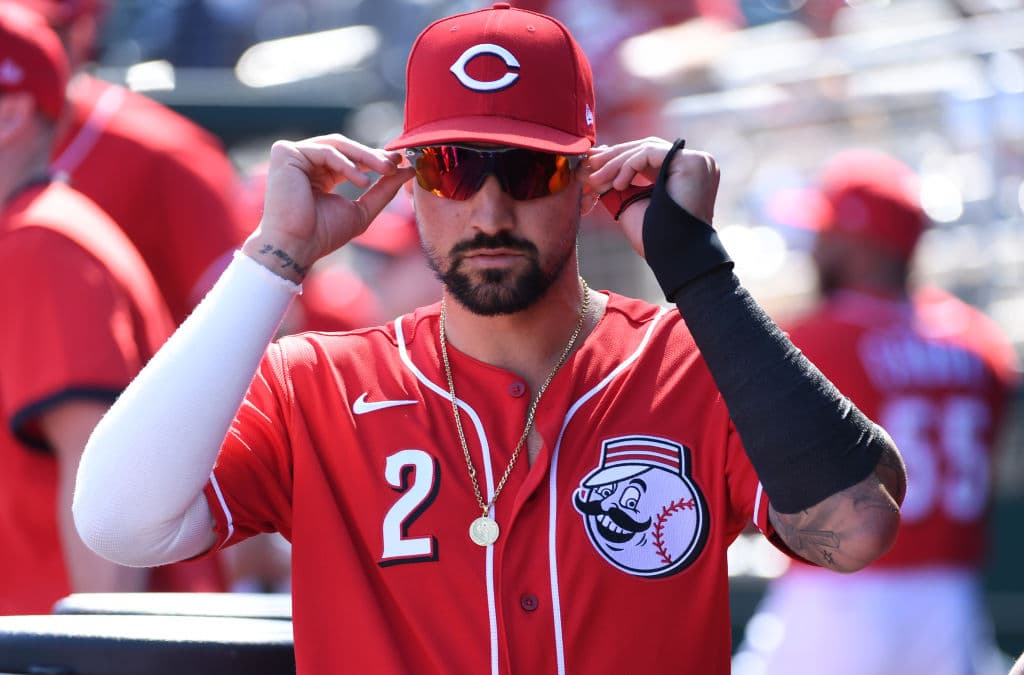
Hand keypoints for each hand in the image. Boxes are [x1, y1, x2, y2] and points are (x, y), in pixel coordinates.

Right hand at [243, 134, 414, 280]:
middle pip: (345, 147)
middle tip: (396, 163)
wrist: (297, 247)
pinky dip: (347, 165)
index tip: (399, 162)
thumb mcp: (363, 209)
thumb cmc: (324, 234)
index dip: (375, 157)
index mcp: (320, 174)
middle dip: (374, 155)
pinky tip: (363, 182)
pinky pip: (325, 151)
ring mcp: (293, 155)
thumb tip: (408, 170)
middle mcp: (306, 162)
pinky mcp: (285, 153)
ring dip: (366, 156)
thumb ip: (384, 189)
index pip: (350, 157)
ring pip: (337, 144)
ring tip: (387, 171)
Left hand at [585, 138, 719, 256]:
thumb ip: (620, 180)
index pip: (649, 156)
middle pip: (647, 149)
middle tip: (590, 166)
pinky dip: (628, 166)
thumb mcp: (632, 201)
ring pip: (646, 149)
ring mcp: (697, 161)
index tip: (595, 166)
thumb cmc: (653, 237)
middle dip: (615, 158)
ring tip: (596, 180)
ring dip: (616, 163)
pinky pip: (649, 153)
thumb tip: (596, 162)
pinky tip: (617, 185)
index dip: (620, 159)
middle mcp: (695, 163)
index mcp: (684, 173)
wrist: (671, 255)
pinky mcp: (691, 162)